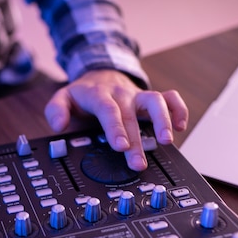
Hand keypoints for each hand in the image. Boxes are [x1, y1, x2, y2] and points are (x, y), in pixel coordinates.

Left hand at [44, 69, 188, 170]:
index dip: (115, 128)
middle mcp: (122, 95)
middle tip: (138, 162)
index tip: (121, 146)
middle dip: (137, 140)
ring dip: (164, 120)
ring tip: (167, 141)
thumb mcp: (63, 97)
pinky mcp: (150, 98)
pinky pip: (170, 98)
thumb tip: (58, 125)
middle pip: (131, 116)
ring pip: (156, 101)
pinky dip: (178, 109)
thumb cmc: (85, 93)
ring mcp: (138, 96)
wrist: (100, 74)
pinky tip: (181, 126)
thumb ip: (56, 110)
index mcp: (100, 95)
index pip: (108, 111)